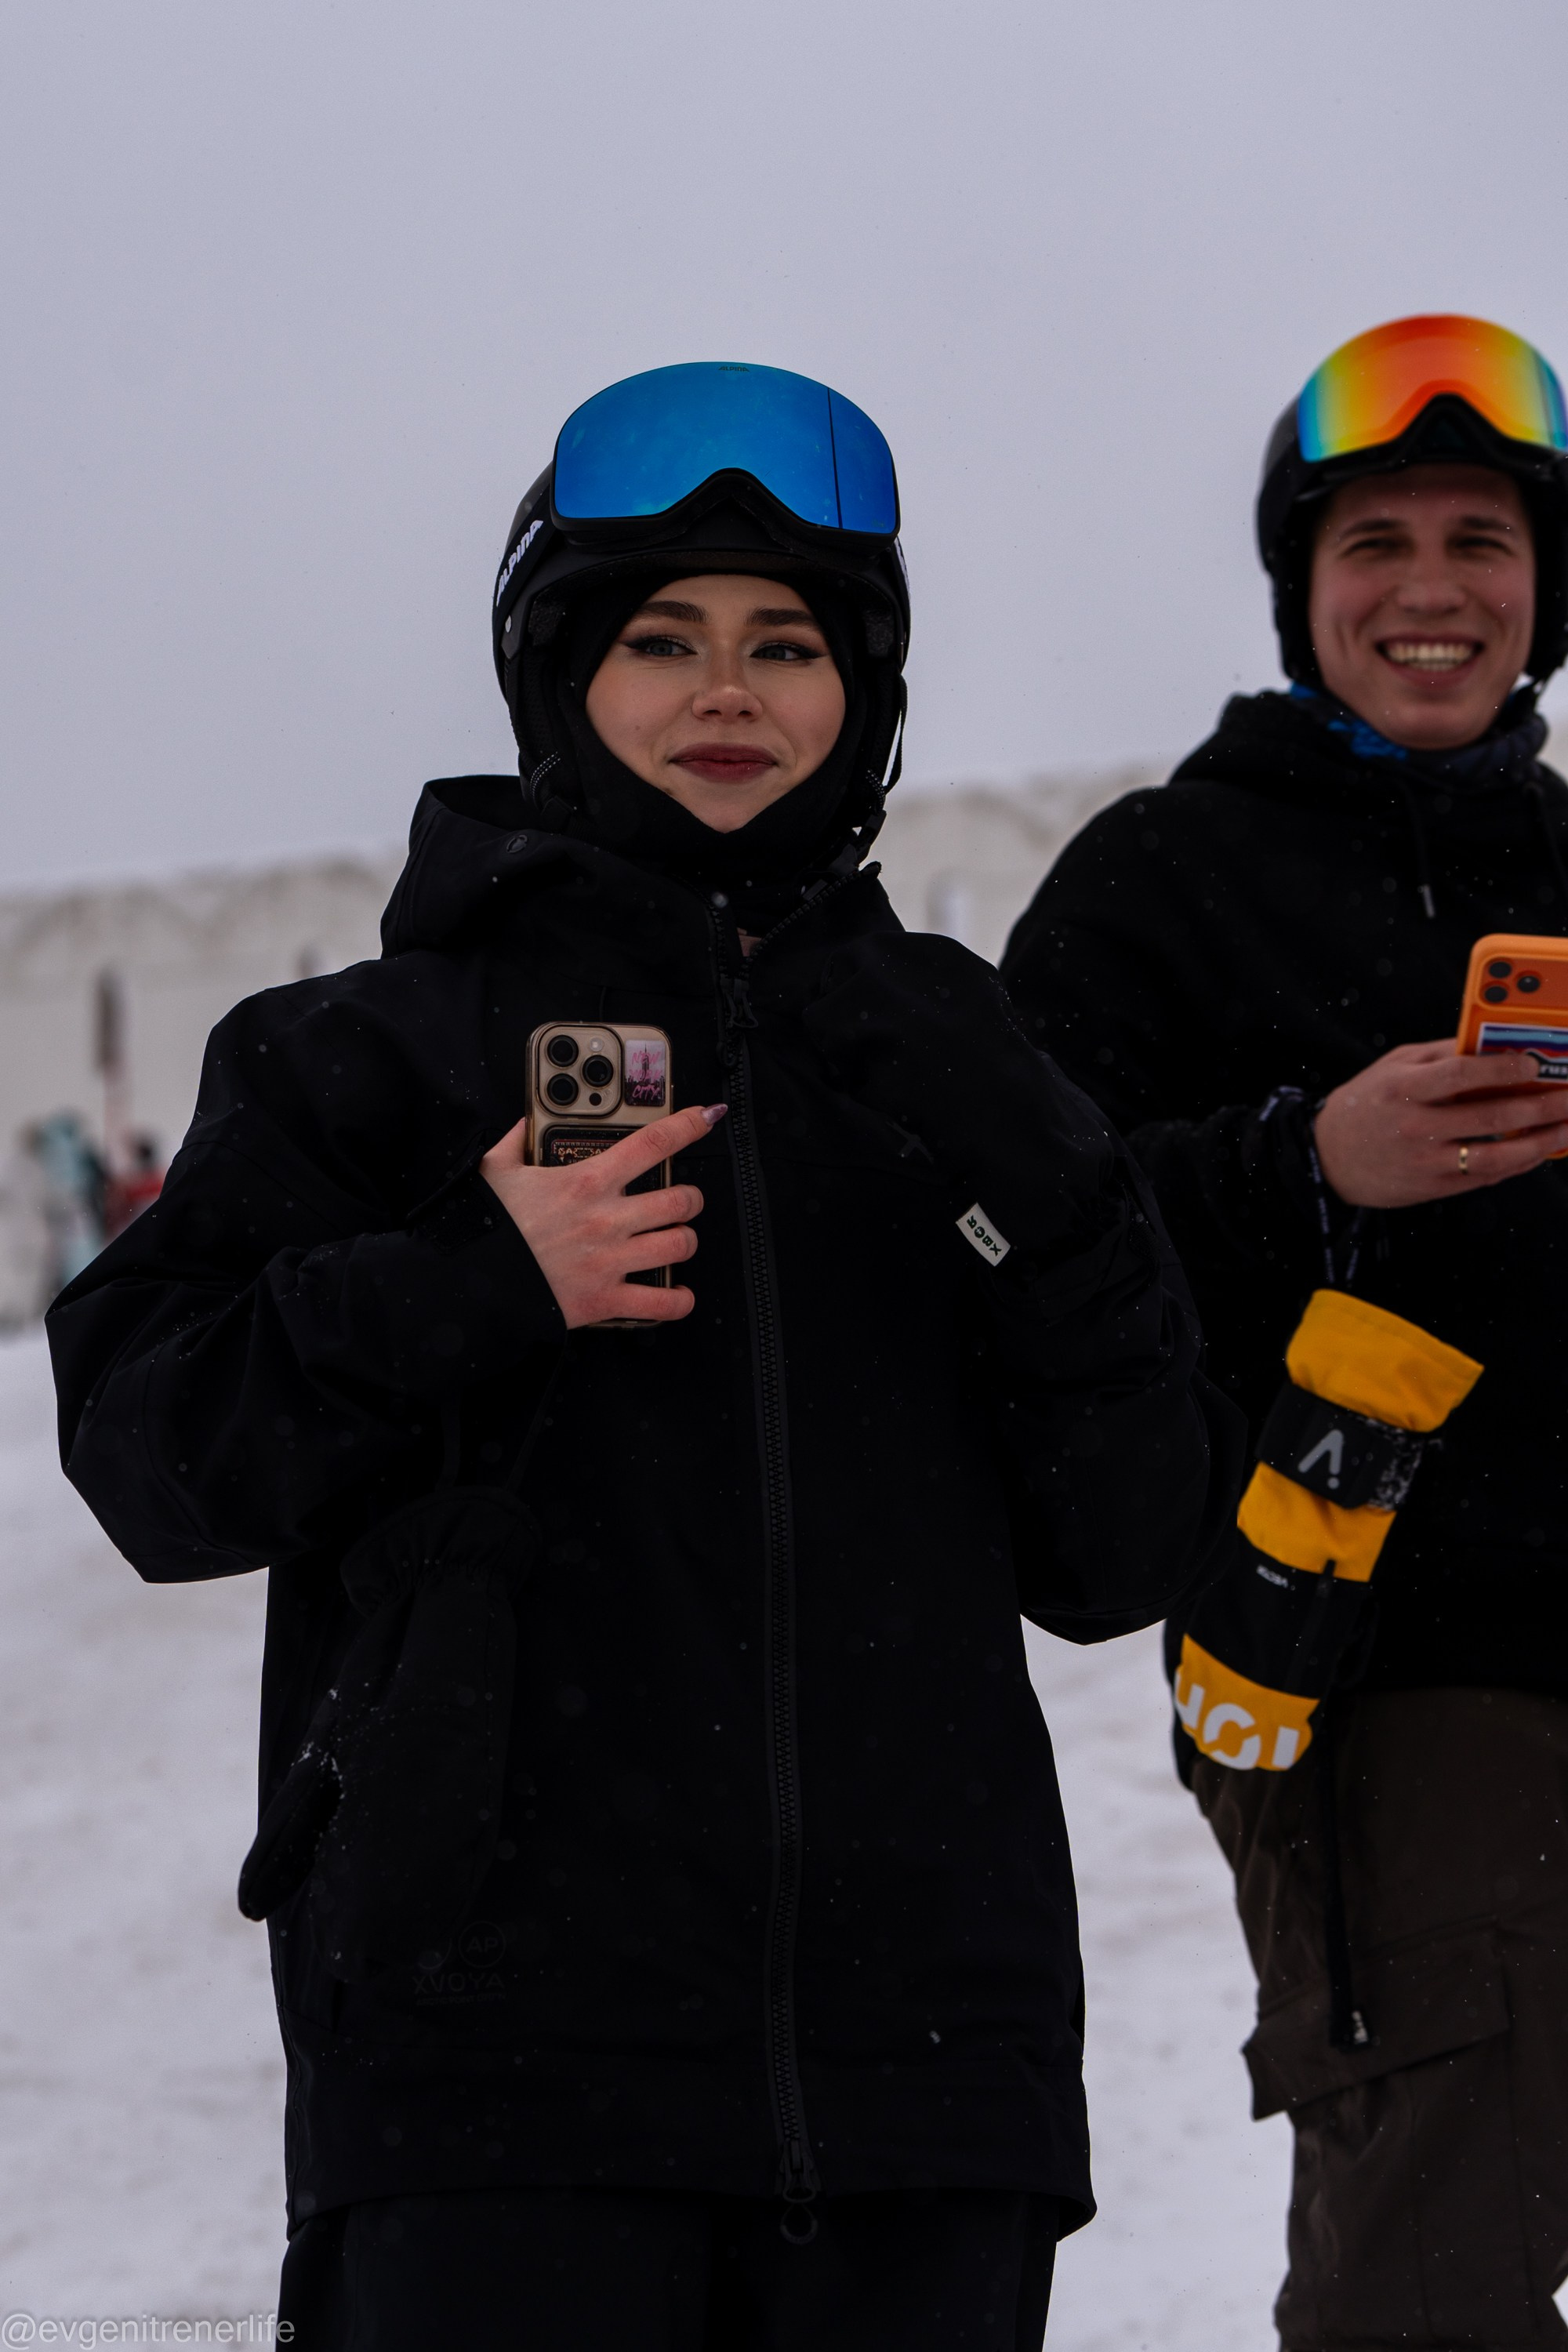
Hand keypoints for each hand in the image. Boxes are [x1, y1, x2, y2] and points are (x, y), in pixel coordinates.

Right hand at [479, 1102, 725, 1327]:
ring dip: (685, 1240)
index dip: (688, 1125)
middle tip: (684, 1199)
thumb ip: (517, 1140)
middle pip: (681, 1199)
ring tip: (677, 1239)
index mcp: (586, 1181)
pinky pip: (661, 1303)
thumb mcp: (495, 1170)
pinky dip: (678, 1300)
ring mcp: (610, 1260)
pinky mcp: (605, 1299)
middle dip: (691, 1198)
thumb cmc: (484, 1226)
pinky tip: (678, 1293)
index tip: (705, 1118)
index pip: (653, 1143)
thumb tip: (525, 1122)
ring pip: (680, 1245)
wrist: (470, 1282)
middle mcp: (607, 1219)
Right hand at [1314, 1040, 1567, 1207]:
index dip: (1502, 1069)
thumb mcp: (1395, 1066)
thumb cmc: (1367, 1104)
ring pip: (1494, 1157)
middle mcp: (1415, 1127)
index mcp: (1403, 1089)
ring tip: (1565, 1129)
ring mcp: (1426, 1161)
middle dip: (1539, 1107)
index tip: (1533, 1064)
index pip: (1460, 1074)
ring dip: (1539, 1143)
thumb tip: (1494, 1044)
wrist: (1331, 1157)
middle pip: (1489, 1118)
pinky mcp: (1433, 1187)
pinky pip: (1485, 1177)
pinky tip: (1539, 1150)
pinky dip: (1517, 1164)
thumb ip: (1442, 1055)